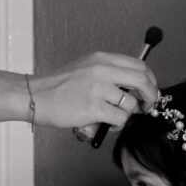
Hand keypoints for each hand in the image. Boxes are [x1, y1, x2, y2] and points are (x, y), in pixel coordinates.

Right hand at [29, 52, 157, 131]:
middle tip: (146, 107)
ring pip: (131, 104)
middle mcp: (102, 70)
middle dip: (150, 97)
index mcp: (102, 59)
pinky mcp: (93, 107)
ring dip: (128, 116)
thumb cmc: (58, 87)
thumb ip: (108, 73)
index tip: (149, 92)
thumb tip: (133, 88)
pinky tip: (105, 125)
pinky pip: (119, 119)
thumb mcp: (85, 69)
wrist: (35, 96)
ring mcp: (98, 89)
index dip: (150, 81)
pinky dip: (117, 126)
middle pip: (142, 81)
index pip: (139, 65)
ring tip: (114, 119)